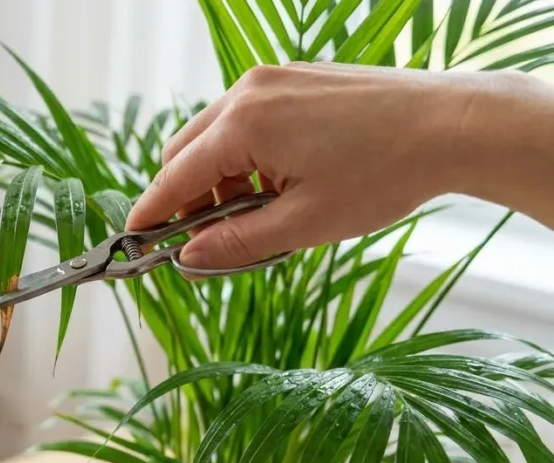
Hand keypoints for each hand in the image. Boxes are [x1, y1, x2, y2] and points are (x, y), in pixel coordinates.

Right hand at [126, 62, 553, 270]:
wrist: (452, 124)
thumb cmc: (384, 174)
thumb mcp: (304, 224)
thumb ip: (236, 244)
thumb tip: (188, 260)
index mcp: (243, 126)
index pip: (173, 177)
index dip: (151, 214)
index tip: (134, 242)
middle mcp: (247, 92)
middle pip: (184, 153)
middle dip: (188, 199)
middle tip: (212, 239)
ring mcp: (271, 79)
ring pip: (213, 135)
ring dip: (218, 178)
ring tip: (259, 213)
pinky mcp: (293, 78)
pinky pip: (245, 119)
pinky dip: (245, 155)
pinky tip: (280, 182)